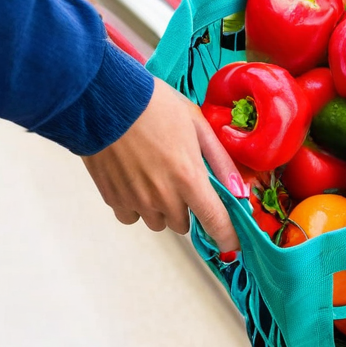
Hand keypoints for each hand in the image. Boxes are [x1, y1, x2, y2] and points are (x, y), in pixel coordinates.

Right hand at [83, 79, 241, 253]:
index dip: (226, 236)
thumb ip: (219, 160)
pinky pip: (132, 216)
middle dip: (188, 206)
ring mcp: (135, 201)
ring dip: (162, 207)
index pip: (214, 220)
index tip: (233, 246)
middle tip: (181, 176)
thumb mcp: (197, 124)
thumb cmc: (156, 105)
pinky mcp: (112, 200)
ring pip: (158, 221)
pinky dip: (137, 205)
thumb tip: (239, 190)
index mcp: (188, 176)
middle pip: (184, 223)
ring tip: (156, 172)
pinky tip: (136, 178)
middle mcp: (162, 196)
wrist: (105, 100)